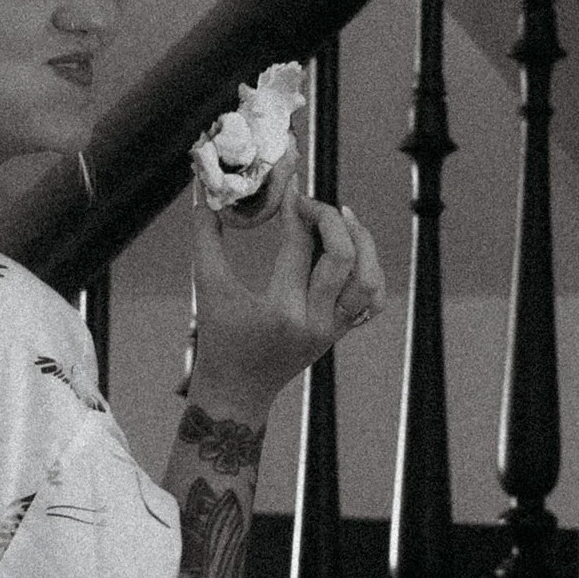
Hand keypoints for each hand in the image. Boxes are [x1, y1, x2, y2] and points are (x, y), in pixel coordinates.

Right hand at [186, 166, 386, 411]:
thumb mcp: (207, 289)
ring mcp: (333, 329)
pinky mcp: (340, 332)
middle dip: (330, 218)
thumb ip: (206, 239)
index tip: (288, 185)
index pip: (298, 244)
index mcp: (281, 311)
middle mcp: (314, 321)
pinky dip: (369, 273)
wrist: (237, 392)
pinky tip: (353, 253)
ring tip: (342, 218)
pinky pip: (372, 301)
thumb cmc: (218, 342)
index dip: (294, 207)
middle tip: (309, 204)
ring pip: (369, 277)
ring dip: (361, 240)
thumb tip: (206, 195)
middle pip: (344, 255)